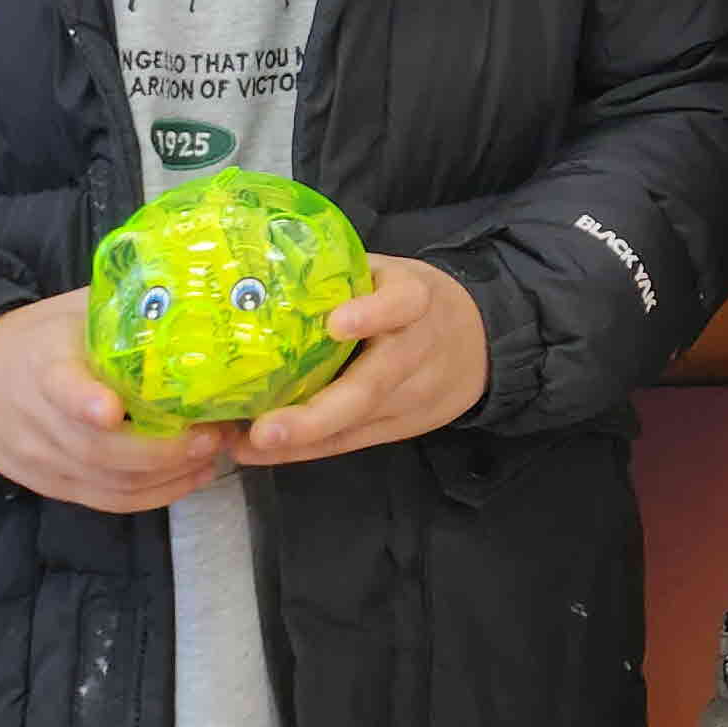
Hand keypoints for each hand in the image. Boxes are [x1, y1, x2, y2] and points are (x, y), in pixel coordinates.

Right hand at [0, 290, 228, 512]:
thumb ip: (123, 308)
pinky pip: (105, 501)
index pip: (60, 388)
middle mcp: (38, 419)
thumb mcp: (73, 311)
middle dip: (161, 450)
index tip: (112, 410)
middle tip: (212, 435)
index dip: (84, 402)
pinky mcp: (50, 486)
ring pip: (108, 483)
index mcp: (43, 366)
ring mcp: (41, 459)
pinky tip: (190, 478)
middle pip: (97, 449)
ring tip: (213, 454)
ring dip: (167, 476)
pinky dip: (153, 495)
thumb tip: (193, 292)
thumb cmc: (40, 338)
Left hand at [237, 257, 490, 462]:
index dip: (373, 313)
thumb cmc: (414, 301)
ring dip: (298, 439)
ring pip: (355, 424)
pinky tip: (257, 452)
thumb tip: (260, 276)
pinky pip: (347, 442)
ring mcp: (408, 396)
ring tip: (247, 444)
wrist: (480, 344)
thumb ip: (341, 276)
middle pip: (371, 387)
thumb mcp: (391, 274)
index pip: (402, 304)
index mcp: (416, 300)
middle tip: (265, 428)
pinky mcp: (398, 427)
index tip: (336, 324)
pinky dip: (301, 450)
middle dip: (318, 414)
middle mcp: (414, 352)